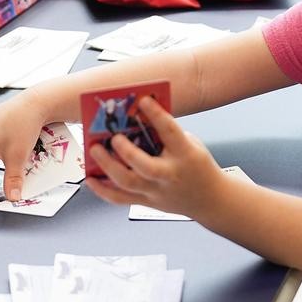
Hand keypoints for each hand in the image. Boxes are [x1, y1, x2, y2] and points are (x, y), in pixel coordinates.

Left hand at [84, 97, 224, 218]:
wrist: (210, 200)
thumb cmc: (197, 166)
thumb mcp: (190, 144)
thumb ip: (166, 134)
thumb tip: (136, 118)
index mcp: (186, 155)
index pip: (170, 132)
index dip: (156, 114)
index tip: (143, 100)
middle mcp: (170, 174)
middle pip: (144, 166)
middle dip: (125, 151)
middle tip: (113, 137)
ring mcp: (156, 191)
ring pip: (128, 183)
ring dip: (108, 166)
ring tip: (95, 150)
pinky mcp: (146, 202)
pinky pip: (120, 199)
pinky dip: (102, 190)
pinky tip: (90, 178)